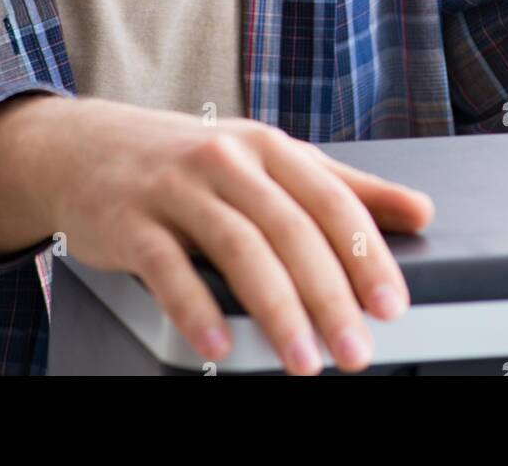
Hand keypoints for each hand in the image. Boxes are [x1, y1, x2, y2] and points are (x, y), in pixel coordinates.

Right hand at [0, 95, 433, 375]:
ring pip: (238, 247)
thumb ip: (344, 186)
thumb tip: (420, 211)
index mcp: (269, 147)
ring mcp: (177, 187)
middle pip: (289, 228)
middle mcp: (227, 159)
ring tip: (302, 360)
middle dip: (328, 295)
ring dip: (276, 309)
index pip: (331, 200)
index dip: (366, 253)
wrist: (87, 147)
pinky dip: (196, 307)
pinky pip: (168, 266)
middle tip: (355, 351)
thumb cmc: (192, 161)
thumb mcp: (270, 160)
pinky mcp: (131, 219)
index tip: (392, 305)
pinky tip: (219, 344)